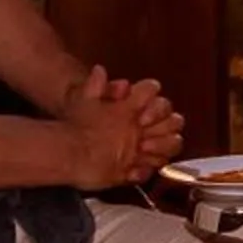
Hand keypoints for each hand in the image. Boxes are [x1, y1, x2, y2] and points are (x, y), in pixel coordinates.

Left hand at [61, 66, 179, 187]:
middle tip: (145, 134)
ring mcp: (144, 146)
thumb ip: (94, 86)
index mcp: (136, 107)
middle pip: (173, 121)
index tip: (141, 117)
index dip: (155, 107)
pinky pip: (152, 168)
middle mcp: (145, 125)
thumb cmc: (79, 124)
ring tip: (143, 150)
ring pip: (171, 144)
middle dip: (164, 126)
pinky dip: (145, 170)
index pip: (159, 100)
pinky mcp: (137, 167)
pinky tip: (131, 171)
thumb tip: (100, 71)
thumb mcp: (83, 102)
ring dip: (162, 146)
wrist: (69, 152)